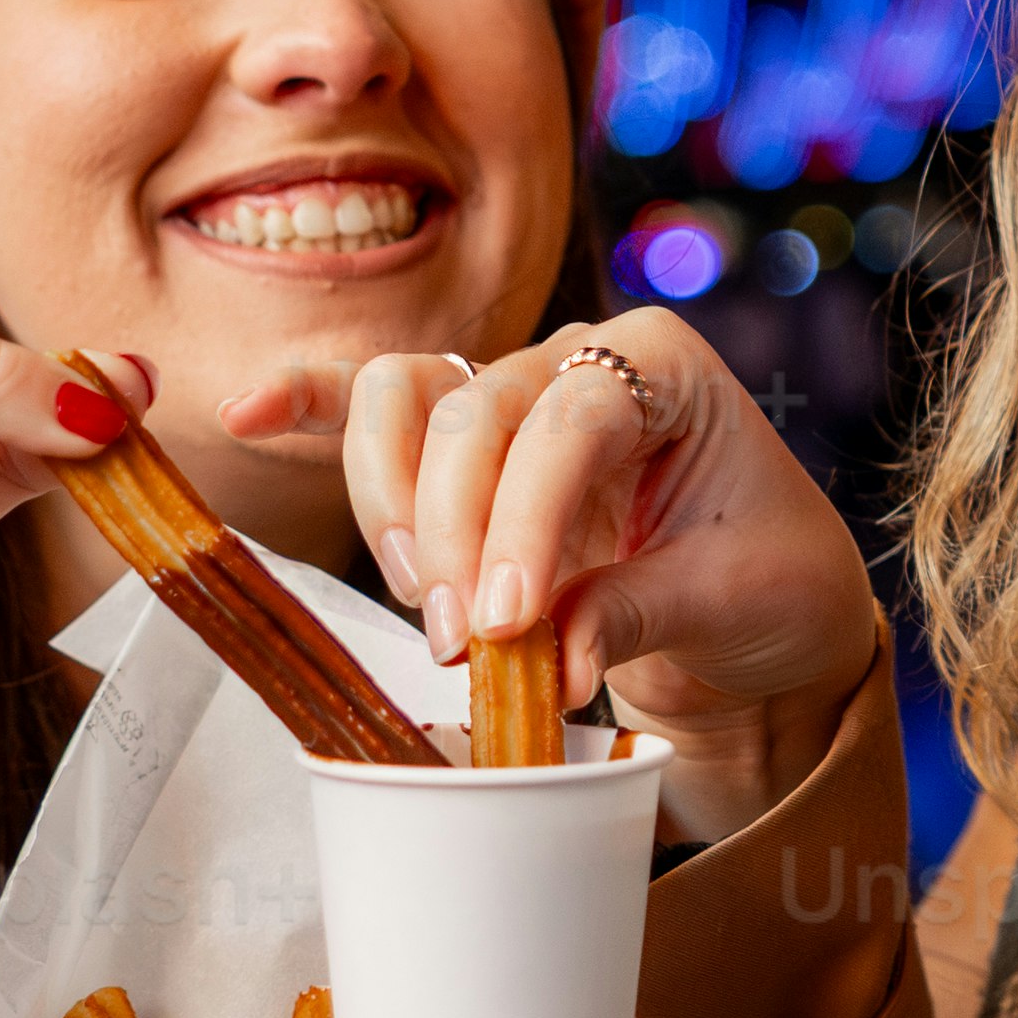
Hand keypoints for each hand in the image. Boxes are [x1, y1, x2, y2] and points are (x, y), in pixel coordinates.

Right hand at [225, 318, 880, 832]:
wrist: (767, 609)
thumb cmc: (770, 583)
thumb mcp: (735, 600)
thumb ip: (639, 612)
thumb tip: (552, 657)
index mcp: (663, 365)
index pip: (574, 418)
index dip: (529, 516)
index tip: (506, 618)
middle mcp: (578, 360)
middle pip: (474, 409)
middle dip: (451, 529)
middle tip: (462, 643)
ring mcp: (510, 395)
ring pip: (408, 403)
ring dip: (392, 506)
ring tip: (422, 607)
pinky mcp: (463, 450)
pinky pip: (370, 408)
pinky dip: (308, 401)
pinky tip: (247, 409)